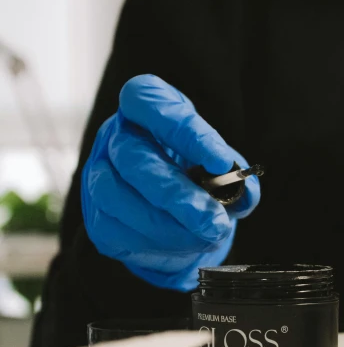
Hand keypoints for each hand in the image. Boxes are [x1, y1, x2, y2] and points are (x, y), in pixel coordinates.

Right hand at [81, 74, 259, 289]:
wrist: (177, 217)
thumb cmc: (198, 178)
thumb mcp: (223, 168)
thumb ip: (235, 176)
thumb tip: (244, 192)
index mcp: (145, 107)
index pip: (149, 102)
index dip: (184, 133)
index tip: (221, 162)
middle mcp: (116, 136)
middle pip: (132, 157)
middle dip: (176, 195)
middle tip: (212, 221)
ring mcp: (99, 175)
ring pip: (115, 196)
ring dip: (165, 225)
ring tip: (202, 237)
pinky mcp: (96, 216)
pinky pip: (113, 230)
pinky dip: (152, 242)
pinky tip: (180, 244)